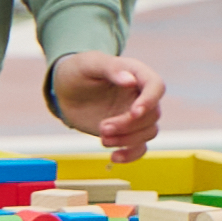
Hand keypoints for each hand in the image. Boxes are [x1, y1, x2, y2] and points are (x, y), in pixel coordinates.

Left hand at [44, 52, 166, 157]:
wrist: (65, 90)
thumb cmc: (78, 71)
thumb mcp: (90, 63)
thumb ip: (110, 68)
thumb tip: (130, 80)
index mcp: (136, 73)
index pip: (156, 86)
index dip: (149, 101)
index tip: (133, 112)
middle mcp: (140, 95)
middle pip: (152, 115)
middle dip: (128, 125)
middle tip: (103, 127)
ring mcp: (135, 115)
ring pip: (148, 132)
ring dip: (127, 140)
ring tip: (102, 138)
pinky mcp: (126, 132)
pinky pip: (140, 147)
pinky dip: (131, 155)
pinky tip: (114, 157)